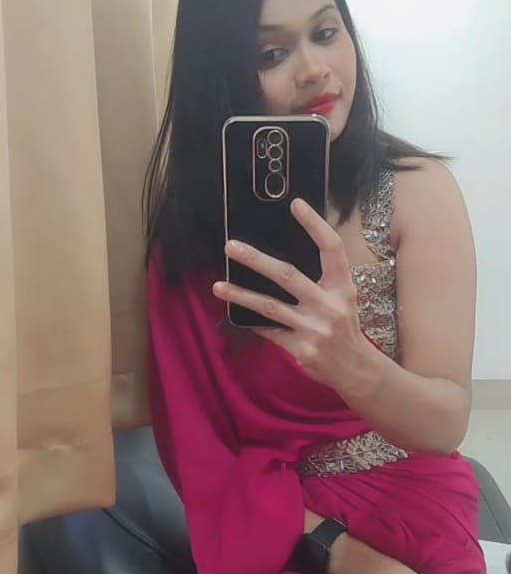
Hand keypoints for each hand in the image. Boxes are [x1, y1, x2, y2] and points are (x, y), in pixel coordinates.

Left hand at [213, 200, 364, 390]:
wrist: (355, 369)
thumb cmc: (345, 327)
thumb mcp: (344, 298)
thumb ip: (323, 279)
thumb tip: (283, 258)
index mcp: (343, 287)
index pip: (331, 249)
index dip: (315, 225)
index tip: (296, 204)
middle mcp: (329, 305)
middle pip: (288, 275)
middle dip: (256, 260)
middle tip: (231, 246)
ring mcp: (314, 328)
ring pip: (269, 306)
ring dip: (241, 295)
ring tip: (218, 286)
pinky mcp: (301, 348)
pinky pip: (269, 331)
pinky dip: (252, 322)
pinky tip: (234, 313)